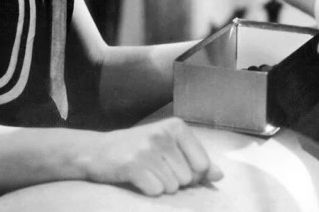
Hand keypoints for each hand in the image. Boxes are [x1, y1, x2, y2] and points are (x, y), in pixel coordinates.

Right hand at [84, 117, 222, 195]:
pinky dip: (148, 189)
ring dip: (160, 185)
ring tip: (146, 171)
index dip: (191, 173)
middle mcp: (163, 134)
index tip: (173, 164)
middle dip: (174, 180)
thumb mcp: (170, 147)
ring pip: (173, 187)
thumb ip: (197, 160)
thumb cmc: (139, 149)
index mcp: (176, 126)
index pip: (202, 164)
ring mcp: (148, 148)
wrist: (99, 151)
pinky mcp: (134, 164)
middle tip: (155, 167)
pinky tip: (137, 177)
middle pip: (187, 178)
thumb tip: (219, 175)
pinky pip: (156, 191)